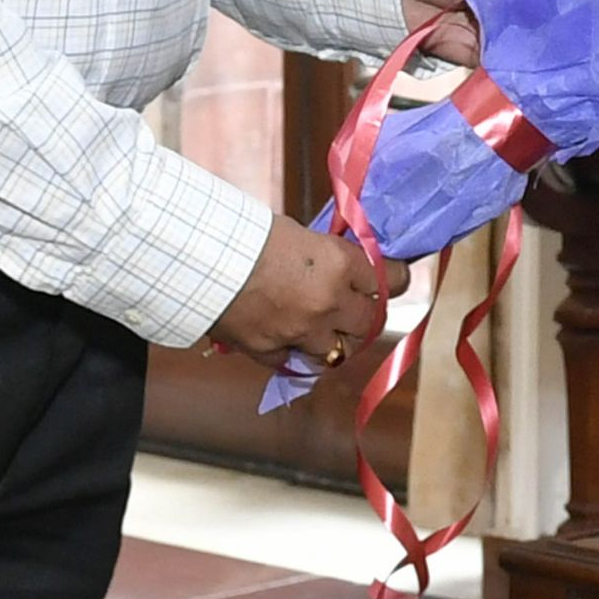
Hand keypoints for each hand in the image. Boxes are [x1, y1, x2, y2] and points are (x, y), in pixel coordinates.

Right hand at [207, 215, 409, 364]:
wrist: (202, 260)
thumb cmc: (248, 235)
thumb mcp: (300, 235)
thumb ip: (327, 257)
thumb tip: (344, 267)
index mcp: (339, 263)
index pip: (386, 279)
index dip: (392, 279)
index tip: (395, 278)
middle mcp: (328, 301)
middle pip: (369, 321)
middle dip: (365, 314)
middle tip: (360, 308)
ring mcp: (301, 331)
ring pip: (339, 351)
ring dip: (336, 340)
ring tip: (328, 331)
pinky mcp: (272, 351)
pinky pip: (298, 363)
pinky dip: (298, 354)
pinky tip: (293, 344)